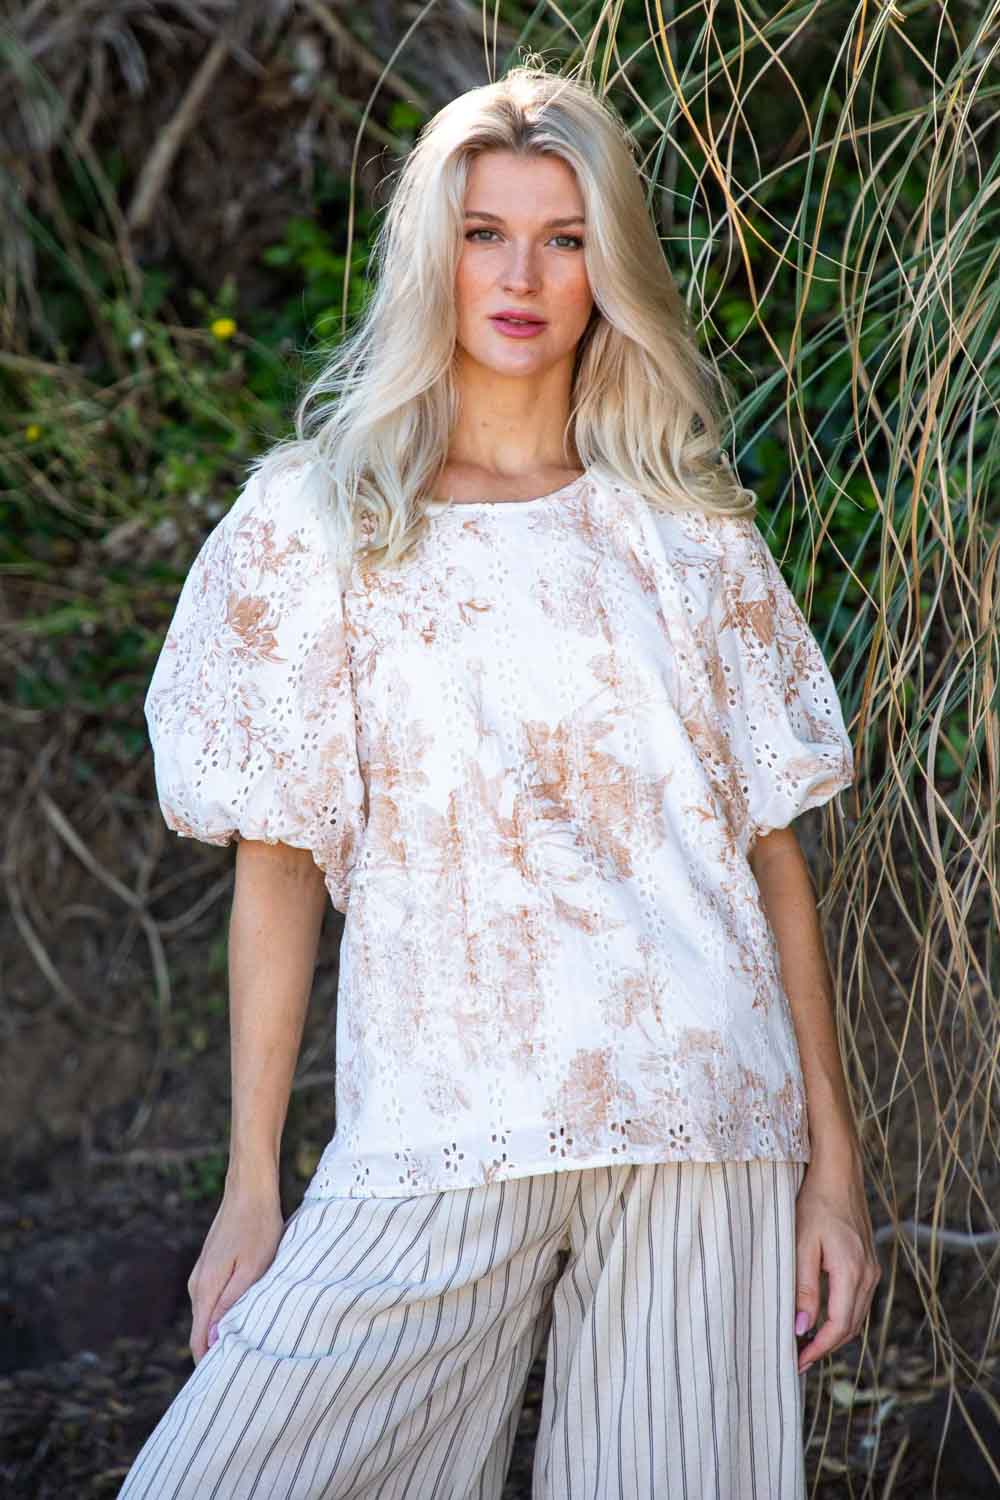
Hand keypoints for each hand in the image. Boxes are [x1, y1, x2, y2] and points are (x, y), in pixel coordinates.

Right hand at [187, 1183, 284, 1364]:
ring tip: (247, 1349)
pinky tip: (244, 1317)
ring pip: (208, 1316)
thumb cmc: (257, 1227)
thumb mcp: (253, 1267)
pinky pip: (213, 1301)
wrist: (248, 1189)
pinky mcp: (211, 1266)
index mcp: (205, 1289)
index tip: (225, 1386)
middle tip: (242, 1373)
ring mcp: (202, 1275)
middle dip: (217, 1353)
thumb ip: (232, 1303)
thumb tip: (215, 1339)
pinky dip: (225, 1314)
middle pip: (201, 1332)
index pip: (199, 1341)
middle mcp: (197, 1285)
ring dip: (223, 1332)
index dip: (210, 1365)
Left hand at [794, 1153, 880, 1373]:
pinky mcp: (868, 1261)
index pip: (838, 1326)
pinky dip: (842, 1315)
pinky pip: (858, 1299)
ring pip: (856, 1315)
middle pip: (850, 1326)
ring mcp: (872, 1268)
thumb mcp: (802, 1244)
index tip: (798, 1363)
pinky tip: (823, 1316)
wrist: (839, 1171)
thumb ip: (803, 1287)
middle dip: (826, 1346)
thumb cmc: (815, 1203)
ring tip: (807, 1344)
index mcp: (852, 1272)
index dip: (819, 1349)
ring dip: (835, 1333)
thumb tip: (802, 1328)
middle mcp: (868, 1275)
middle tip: (798, 1359)